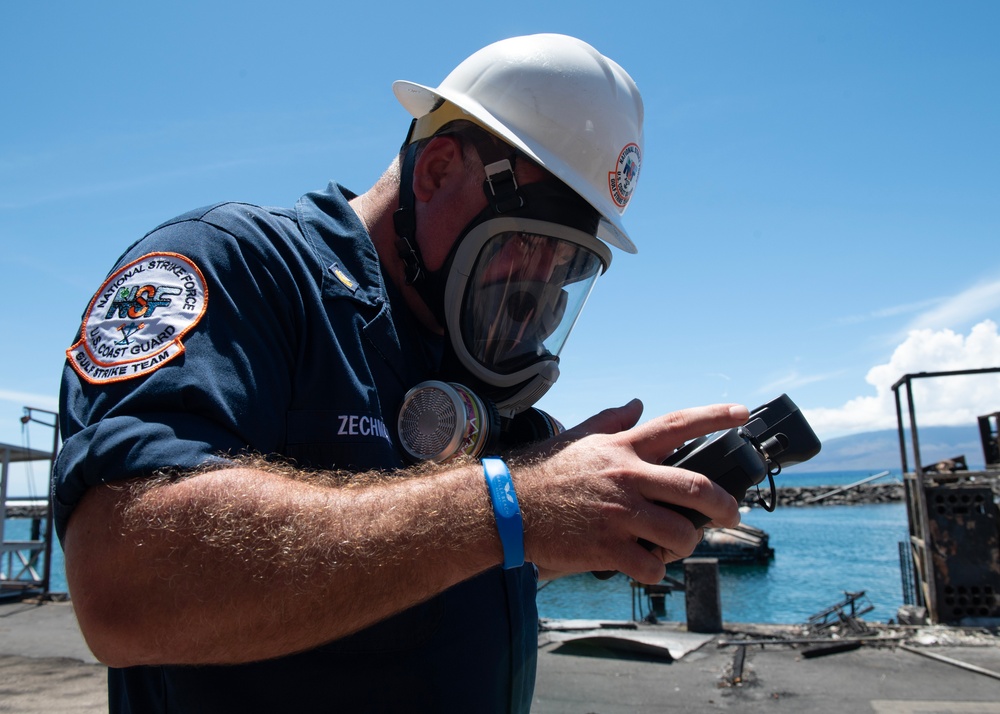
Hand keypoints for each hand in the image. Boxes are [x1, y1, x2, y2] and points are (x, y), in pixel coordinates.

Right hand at [516, 399, 748, 583]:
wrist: (509, 508)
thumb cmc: (545, 473)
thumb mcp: (580, 438)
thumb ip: (612, 420)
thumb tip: (636, 404)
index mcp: (623, 448)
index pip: (676, 425)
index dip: (713, 417)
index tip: (741, 414)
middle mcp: (627, 477)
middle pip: (696, 487)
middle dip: (725, 504)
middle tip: (733, 513)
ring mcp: (619, 514)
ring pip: (681, 533)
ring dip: (688, 544)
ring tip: (679, 544)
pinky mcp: (607, 547)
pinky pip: (652, 565)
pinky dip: (658, 569)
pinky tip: (649, 564)